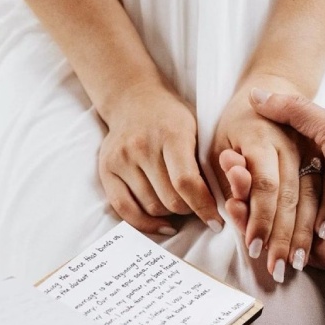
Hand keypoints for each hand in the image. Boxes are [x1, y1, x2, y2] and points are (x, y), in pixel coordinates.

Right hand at [99, 81, 222, 235]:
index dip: (203, 207)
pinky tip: (162, 224)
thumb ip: (206, 165)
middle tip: (196, 207)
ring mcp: (121, 159)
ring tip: (178, 205)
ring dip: (169, 215)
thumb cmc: (173, 119)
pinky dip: (145, 223)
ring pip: (150, 208)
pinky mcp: (106, 170)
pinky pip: (124, 209)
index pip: (186, 182)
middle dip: (189, 211)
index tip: (215, 221)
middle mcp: (141, 146)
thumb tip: (218, 206)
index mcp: (171, 133)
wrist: (134, 99)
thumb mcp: (197, 130)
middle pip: (169, 200)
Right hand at [210, 76, 324, 281]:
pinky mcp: (320, 255)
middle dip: (244, 193)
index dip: (249, 168)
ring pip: (272, 226)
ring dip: (249, 217)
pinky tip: (248, 232)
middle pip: (268, 200)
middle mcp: (313, 199)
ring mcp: (315, 229)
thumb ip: (296, 113)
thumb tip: (259, 93)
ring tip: (232, 205)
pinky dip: (268, 241)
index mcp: (315, 170)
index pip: (271, 172)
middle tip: (228, 183)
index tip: (228, 161)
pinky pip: (287, 249)